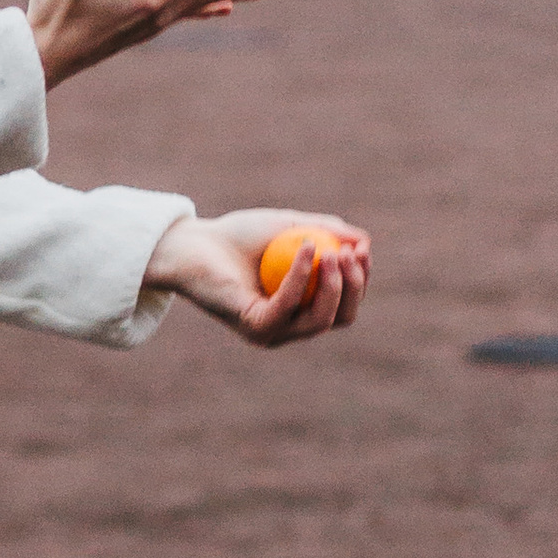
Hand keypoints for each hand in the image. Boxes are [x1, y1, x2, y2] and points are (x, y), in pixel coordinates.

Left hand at [144, 208, 369, 346]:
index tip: (361, 249)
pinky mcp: (254, 327)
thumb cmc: (238, 236)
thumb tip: (363, 240)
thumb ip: (326, 231)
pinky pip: (287, 306)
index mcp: (302, 309)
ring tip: (330, 250)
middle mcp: (289, 327)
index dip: (360, 280)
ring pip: (319, 320)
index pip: (343, 304)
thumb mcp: (290, 226)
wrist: (193, 243)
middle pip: (339, 318)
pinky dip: (301, 277)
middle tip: (350, 252)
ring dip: (333, 285)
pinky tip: (307, 248)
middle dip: (353, 287)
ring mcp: (272, 332)